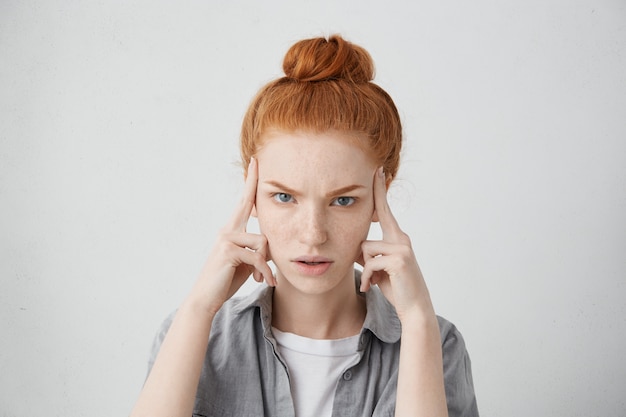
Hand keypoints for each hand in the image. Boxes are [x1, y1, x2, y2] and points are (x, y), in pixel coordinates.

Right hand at [190, 157, 274, 314]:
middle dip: (252, 181)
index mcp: (232, 230)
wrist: (207, 298)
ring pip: (263, 241)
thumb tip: (273, 244)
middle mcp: (227, 230)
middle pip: (246, 203)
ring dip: (267, 263)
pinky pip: (258, 256)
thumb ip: (259, 249)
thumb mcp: (248, 262)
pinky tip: (264, 281)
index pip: (244, 203)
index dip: (250, 183)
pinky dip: (265, 271)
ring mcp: (226, 238)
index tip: (255, 164)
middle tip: (257, 160)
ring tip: (264, 277)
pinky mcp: (229, 251)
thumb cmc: (227, 279)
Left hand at [359, 168, 434, 320]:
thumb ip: (368, 254)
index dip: (380, 190)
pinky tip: (371, 287)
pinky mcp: (399, 260)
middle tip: (369, 208)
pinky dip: (367, 277)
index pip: (384, 210)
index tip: (377, 171)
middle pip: (371, 227)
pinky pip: (369, 262)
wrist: (414, 307)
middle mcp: (401, 238)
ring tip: (372, 282)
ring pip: (365, 249)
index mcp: (397, 238)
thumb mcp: (378, 268)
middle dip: (364, 240)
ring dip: (364, 269)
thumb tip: (354, 247)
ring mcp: (402, 248)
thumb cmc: (396, 287)